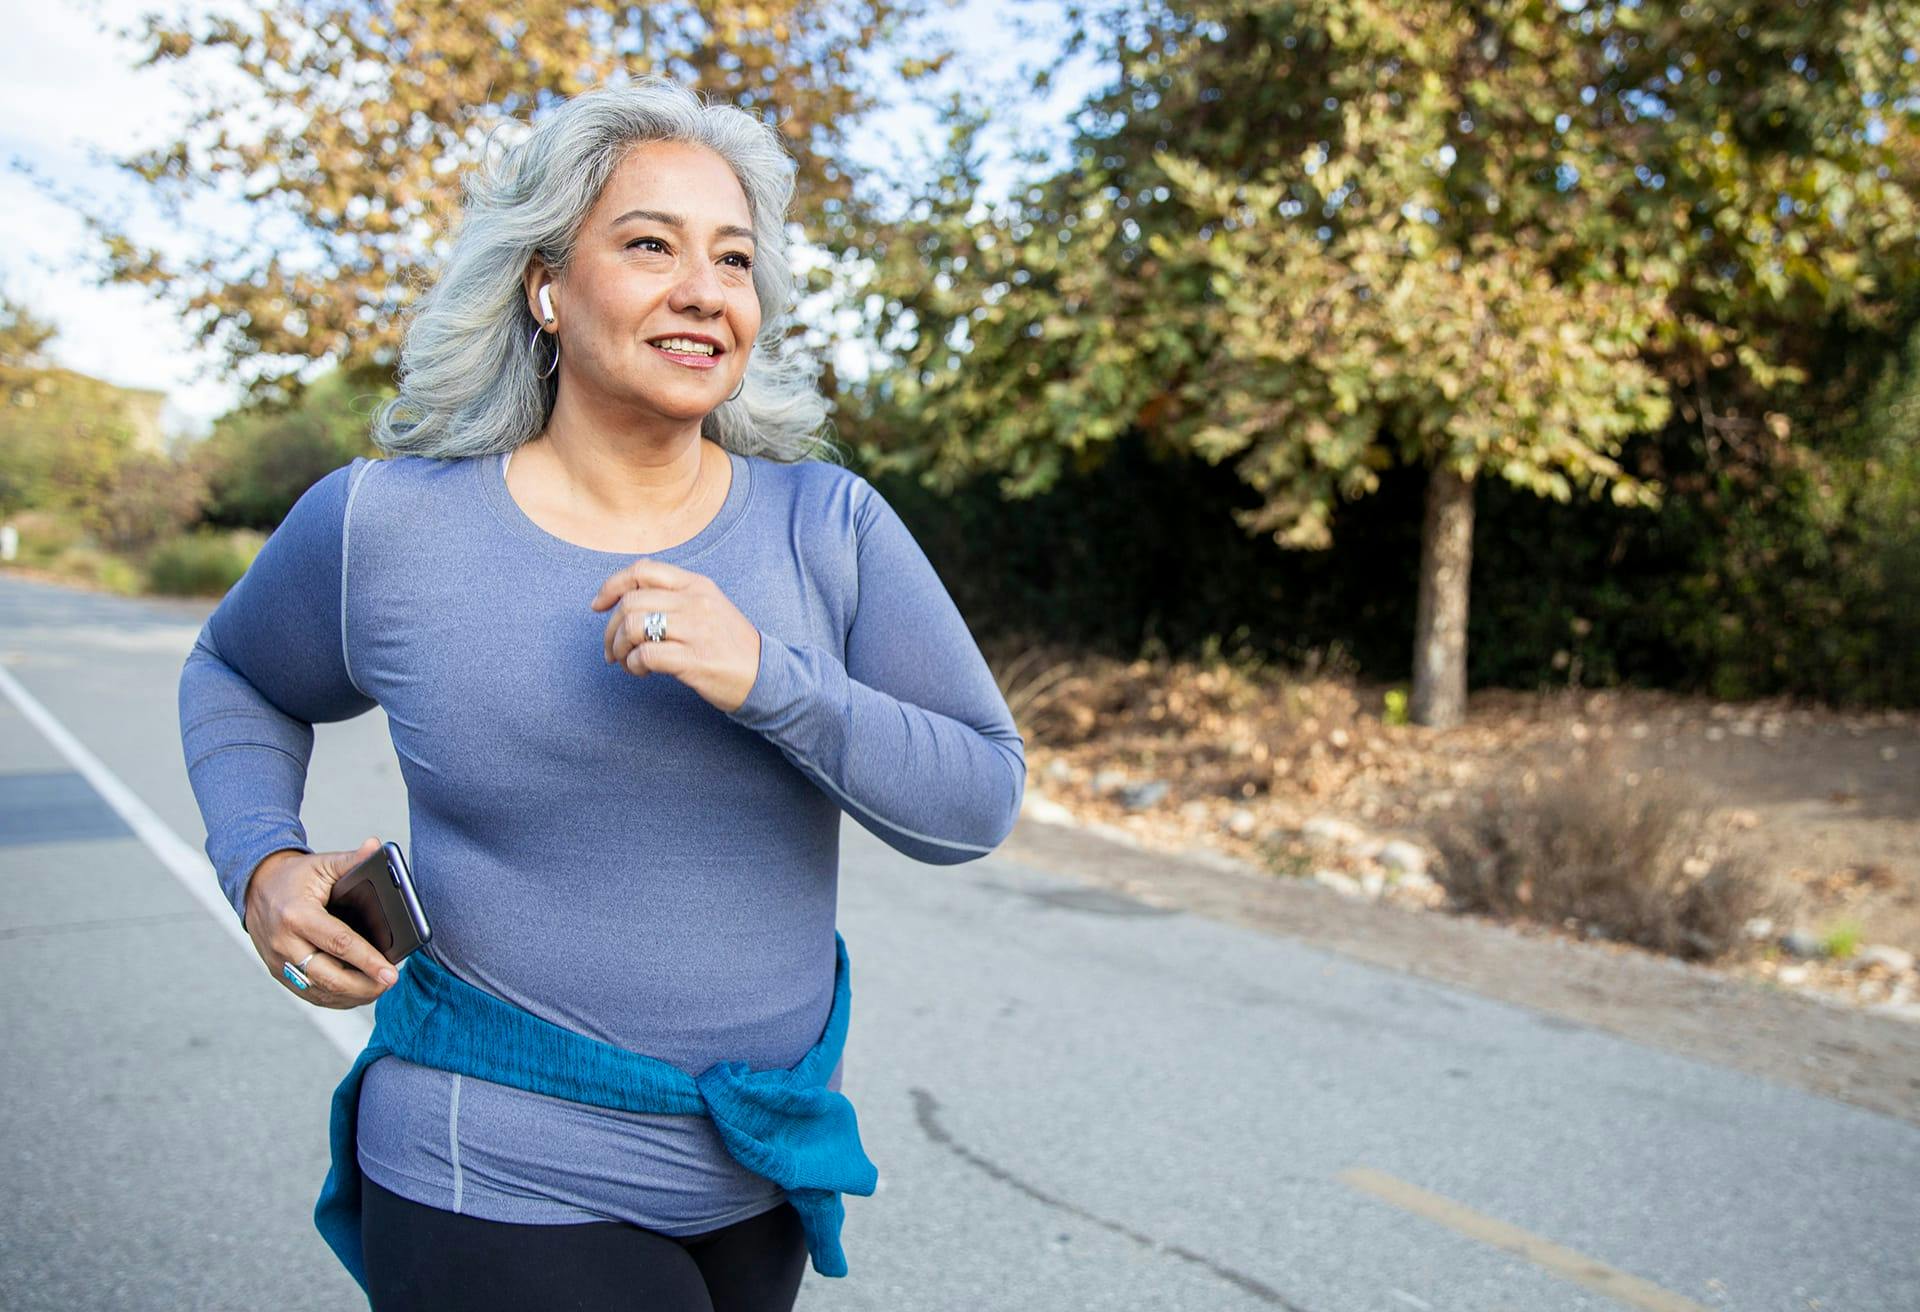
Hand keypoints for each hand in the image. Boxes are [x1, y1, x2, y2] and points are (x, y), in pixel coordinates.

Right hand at [242, 837, 398, 1008]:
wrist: (256, 888)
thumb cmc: (295, 877)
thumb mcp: (322, 864)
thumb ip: (352, 859)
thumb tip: (377, 846)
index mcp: (297, 915)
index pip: (339, 943)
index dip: (368, 960)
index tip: (392, 972)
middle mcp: (284, 943)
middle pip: (329, 977)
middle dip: (364, 985)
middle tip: (390, 982)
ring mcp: (278, 962)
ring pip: (320, 992)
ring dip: (352, 996)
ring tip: (379, 988)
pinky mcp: (278, 973)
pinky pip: (310, 994)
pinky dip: (335, 999)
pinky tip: (356, 994)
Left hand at [589, 559, 761, 713]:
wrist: (767, 676)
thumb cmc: (730, 644)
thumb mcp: (708, 606)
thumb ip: (674, 595)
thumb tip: (626, 596)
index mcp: (696, 584)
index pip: (642, 570)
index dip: (611, 586)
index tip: (598, 606)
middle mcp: (695, 601)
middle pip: (630, 602)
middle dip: (610, 629)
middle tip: (611, 650)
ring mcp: (696, 630)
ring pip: (633, 626)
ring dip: (618, 648)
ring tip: (625, 662)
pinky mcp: (695, 660)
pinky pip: (646, 655)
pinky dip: (633, 665)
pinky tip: (641, 672)